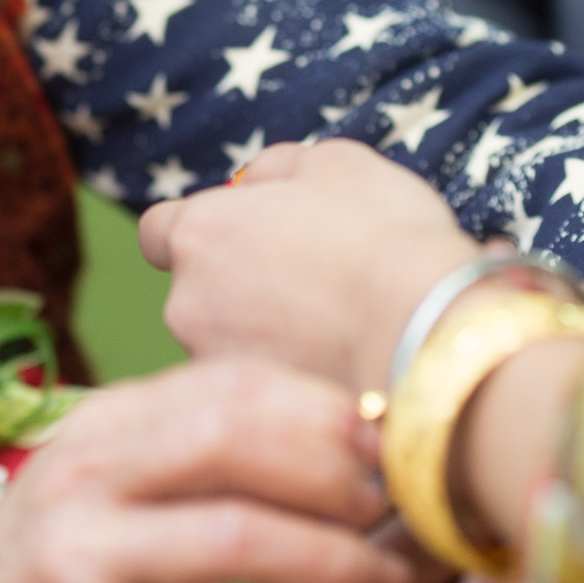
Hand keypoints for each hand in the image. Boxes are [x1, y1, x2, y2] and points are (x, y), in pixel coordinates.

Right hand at [0, 358, 412, 582]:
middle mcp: (82, 478)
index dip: (322, 408)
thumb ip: (193, 452)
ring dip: (337, 561)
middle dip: (333, 471)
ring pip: (238, 537)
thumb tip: (349, 439)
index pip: (225, 384)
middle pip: (232, 438)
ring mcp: (80, 562)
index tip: (393, 443)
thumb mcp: (104, 485)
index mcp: (99, 426)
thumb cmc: (62, 564)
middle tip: (398, 511)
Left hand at [139, 140, 479, 393]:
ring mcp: (214, 366)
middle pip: (198, 292)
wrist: (424, 337)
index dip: (200, 231)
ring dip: (266, 336)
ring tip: (337, 331)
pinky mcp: (250, 420)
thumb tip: (255, 180)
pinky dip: (290, 377)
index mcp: (197, 232)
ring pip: (229, 345)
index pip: (158, 231)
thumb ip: (278, 168)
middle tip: (310, 284)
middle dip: (240, 288)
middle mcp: (185, 303)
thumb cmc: (381, 236)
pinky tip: (342, 369)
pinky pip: (264, 388)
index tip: (243, 234)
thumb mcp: (334, 162)